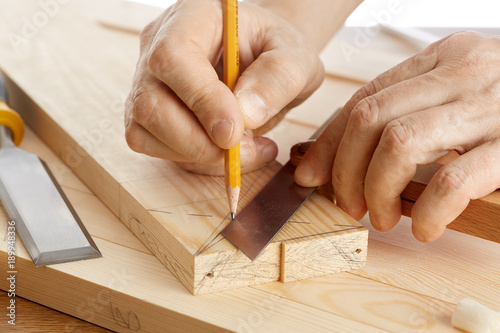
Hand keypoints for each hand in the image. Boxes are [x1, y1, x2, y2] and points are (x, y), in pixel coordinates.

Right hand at [124, 0, 324, 174]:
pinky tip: (227, 153)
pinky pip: (155, 147)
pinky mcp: (149, 113)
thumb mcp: (295, 55)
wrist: (265, 59)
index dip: (201, 100)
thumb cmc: (275, 50)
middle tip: (246, 149)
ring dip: (198, 156)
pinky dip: (193, 161)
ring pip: (146, 132)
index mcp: (191, 17)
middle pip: (150, 104)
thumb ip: (277, 78)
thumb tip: (246, 116)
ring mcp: (147, 81)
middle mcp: (157, 46)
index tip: (235, 133)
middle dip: (199, 142)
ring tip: (247, 148)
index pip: (173, 57)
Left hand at [295, 32, 499, 241]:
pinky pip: (454, 178)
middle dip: (345, 170)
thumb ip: (407, 111)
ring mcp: (491, 105)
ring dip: (377, 189)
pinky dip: (429, 210)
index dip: (329, 142)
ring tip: (381, 218)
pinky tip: (424, 227)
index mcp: (440, 58)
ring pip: (400, 143)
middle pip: (370, 118)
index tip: (310, 175)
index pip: (363, 98)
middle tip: (348, 205)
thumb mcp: (456, 92)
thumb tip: (335, 155)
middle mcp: (461, 72)